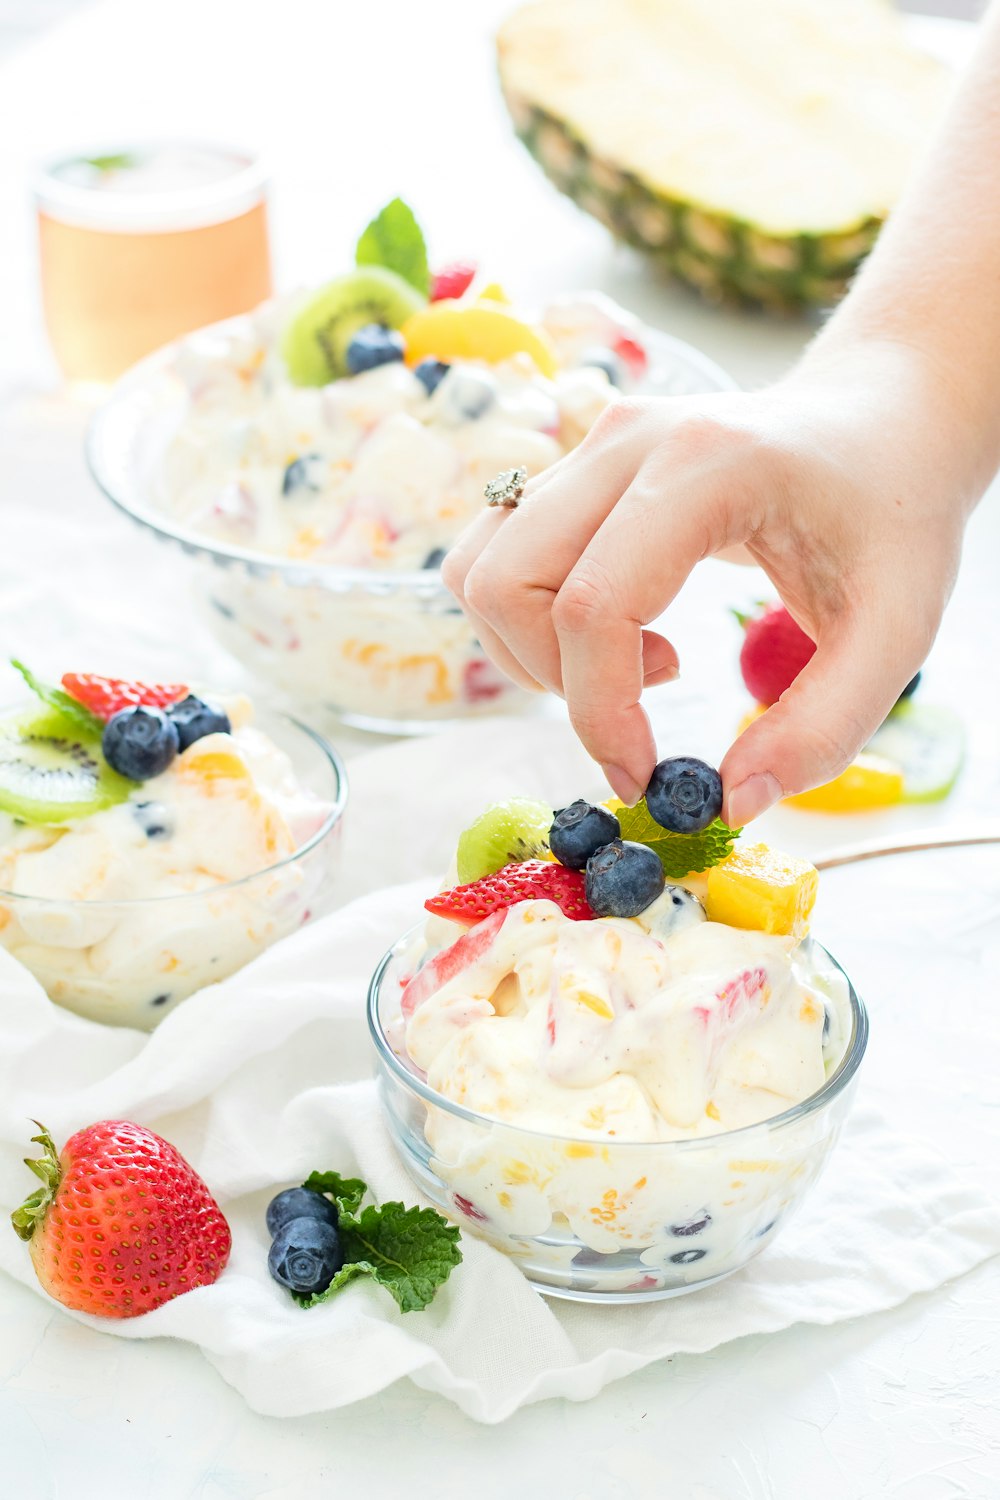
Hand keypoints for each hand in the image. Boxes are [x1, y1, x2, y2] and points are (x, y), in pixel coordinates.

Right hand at [443, 345, 972, 823]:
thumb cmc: (892, 516)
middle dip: (556, 683)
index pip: (594, 603)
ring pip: (482, 567)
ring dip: (531, 650)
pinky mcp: (577, 464)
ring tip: (636, 660)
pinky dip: (529, 616)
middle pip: (507, 582)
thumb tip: (730, 803)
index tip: (643, 776)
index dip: (601, 712)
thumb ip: (824, 727)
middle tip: (641, 708)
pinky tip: (618, 626)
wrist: (880, 421)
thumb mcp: (896, 630)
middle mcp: (629, 440)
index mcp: (708, 464)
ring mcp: (593, 444)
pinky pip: (497, 551)